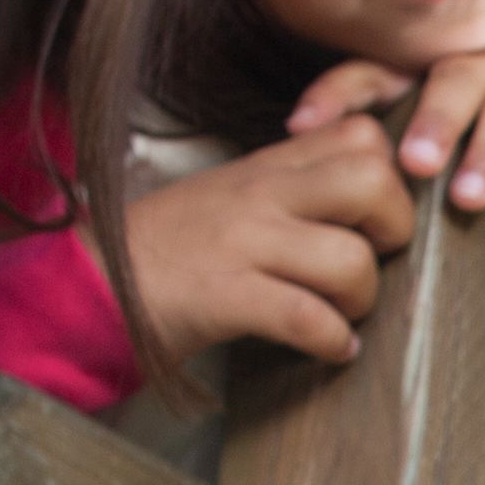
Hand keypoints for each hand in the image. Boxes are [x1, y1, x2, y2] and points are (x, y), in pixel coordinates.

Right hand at [117, 124, 411, 376]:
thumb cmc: (169, 248)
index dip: (391, 175)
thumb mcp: (234, 196)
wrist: (91, 283)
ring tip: (344, 315)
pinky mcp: (226, 297)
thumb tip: (372, 198)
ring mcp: (243, 243)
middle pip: (372, 179)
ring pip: (348, 259)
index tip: (376, 216)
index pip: (361, 135)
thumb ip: (294, 186)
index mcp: (267, 166)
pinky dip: (332, 342)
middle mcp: (260, 194)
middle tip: (374, 260)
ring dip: (361, 299)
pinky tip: (330, 350)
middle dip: (393, 229)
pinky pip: (306, 318)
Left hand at [295, 26, 484, 212]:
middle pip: (452, 76)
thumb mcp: (465, 165)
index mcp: (443, 72)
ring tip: (473, 194)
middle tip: (415, 168)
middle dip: (433, 122)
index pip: (382, 72)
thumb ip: (419, 175)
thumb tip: (340, 219)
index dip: (340, 94)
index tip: (301, 126)